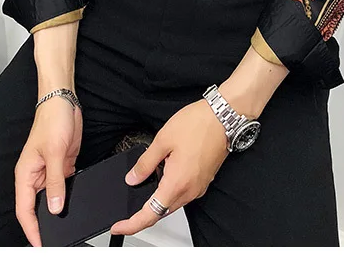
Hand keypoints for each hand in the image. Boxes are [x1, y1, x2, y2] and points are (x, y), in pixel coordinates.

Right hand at [14, 96, 82, 246]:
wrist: (64, 101)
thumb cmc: (52, 120)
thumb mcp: (55, 153)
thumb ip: (55, 182)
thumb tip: (55, 208)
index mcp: (26, 174)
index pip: (25, 210)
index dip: (32, 229)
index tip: (40, 244)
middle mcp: (35, 175)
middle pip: (37, 207)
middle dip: (44, 224)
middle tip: (55, 240)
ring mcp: (49, 171)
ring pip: (51, 199)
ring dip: (58, 211)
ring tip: (66, 226)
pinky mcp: (62, 165)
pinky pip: (63, 187)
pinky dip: (68, 196)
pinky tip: (75, 204)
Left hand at [108, 98, 229, 235]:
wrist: (224, 117)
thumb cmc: (198, 124)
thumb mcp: (163, 140)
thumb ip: (145, 163)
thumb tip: (132, 178)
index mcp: (177, 184)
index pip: (150, 215)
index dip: (132, 224)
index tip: (119, 226)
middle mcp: (190, 190)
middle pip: (162, 212)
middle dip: (143, 213)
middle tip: (126, 210)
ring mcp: (199, 187)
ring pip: (173, 203)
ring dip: (157, 200)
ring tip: (144, 186)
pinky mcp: (204, 179)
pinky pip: (183, 193)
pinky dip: (170, 190)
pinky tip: (164, 175)